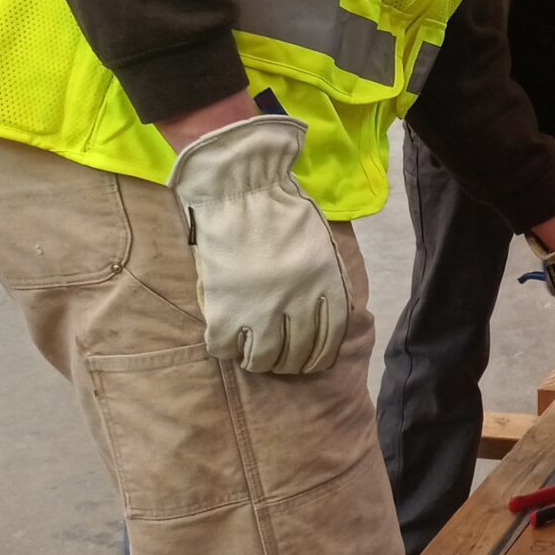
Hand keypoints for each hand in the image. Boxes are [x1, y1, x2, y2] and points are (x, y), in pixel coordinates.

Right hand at [166, 115, 350, 375]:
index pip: (330, 340)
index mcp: (325, 285)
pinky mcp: (224, 310)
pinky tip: (228, 339)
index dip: (319, 356)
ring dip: (260, 362)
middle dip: (291, 363)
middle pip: (298, 354)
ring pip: (263, 360)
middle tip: (281, 360)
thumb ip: (325, 283)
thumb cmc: (282, 212)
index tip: (309, 360)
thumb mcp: (321, 247)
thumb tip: (326, 317)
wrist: (240, 190)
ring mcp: (259, 310)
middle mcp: (297, 303)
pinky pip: (225, 348)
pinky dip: (227, 349)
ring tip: (254, 354)